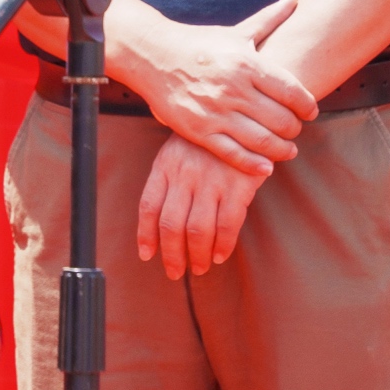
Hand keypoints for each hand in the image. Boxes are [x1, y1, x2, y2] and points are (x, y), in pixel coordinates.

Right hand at [126, 0, 310, 169]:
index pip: (291, 91)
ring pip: (261, 140)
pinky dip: (254, 164)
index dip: (307, 106)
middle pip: (281, 119)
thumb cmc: (200, 44)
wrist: (153, 55)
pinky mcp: (198, 130)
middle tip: (296, 130)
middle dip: (295, 129)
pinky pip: (232, 153)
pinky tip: (266, 166)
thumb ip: (270, 18)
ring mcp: (215, 112)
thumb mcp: (237, 31)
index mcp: (247, 63)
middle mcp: (233, 88)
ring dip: (281, 149)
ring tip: (288, 149)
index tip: (311, 112)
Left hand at [138, 136, 265, 277]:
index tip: (147, 255)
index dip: (146, 235)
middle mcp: (185, 174)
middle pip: (171, 225)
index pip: (149, 206)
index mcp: (165, 165)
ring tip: (199, 267)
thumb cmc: (208, 141)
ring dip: (197, 255)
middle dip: (172, 254)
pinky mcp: (238, 186)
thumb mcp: (179, 150)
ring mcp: (211, 180)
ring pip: (197, 230)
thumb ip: (168, 180)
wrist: (244, 118)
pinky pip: (228, 225)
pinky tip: (220, 255)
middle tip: (176, 271)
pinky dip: (223, 245)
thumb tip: (158, 222)